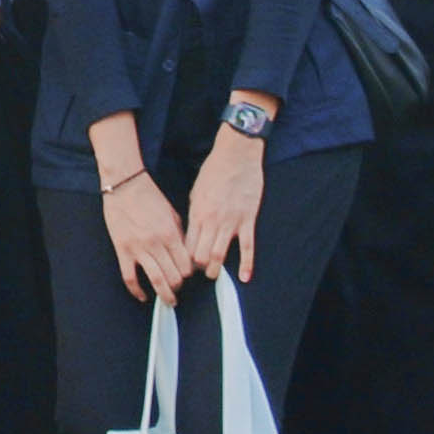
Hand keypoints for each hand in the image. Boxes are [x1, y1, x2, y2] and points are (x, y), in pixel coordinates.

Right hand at [102, 169, 188, 303]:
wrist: (124, 183)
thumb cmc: (149, 196)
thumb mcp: (172, 213)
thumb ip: (180, 235)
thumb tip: (185, 255)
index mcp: (171, 234)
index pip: (186, 265)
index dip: (188, 274)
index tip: (186, 275)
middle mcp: (157, 243)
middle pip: (173, 276)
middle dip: (178, 285)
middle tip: (177, 287)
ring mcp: (138, 248)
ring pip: (156, 280)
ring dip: (164, 295)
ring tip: (168, 302)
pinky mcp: (123, 249)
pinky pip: (129, 276)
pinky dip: (136, 290)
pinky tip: (142, 296)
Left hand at [181, 123, 266, 278]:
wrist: (236, 156)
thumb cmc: (214, 171)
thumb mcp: (196, 191)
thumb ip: (195, 212)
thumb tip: (192, 231)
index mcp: (197, 213)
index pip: (187, 244)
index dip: (186, 258)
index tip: (187, 264)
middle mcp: (212, 221)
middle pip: (201, 254)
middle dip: (199, 267)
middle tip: (200, 272)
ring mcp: (231, 222)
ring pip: (220, 254)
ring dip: (216, 269)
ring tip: (214, 275)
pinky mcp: (248, 220)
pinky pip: (247, 247)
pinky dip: (246, 264)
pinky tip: (245, 277)